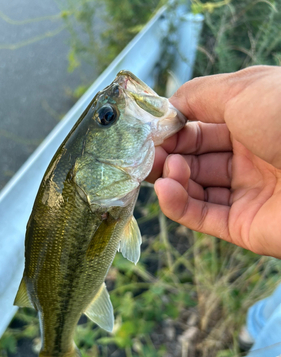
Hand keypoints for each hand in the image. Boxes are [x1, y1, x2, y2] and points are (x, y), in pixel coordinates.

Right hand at [147, 65, 280, 258]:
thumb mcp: (243, 90)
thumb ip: (199, 95)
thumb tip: (168, 106)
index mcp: (253, 122)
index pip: (202, 127)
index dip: (174, 129)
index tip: (150, 131)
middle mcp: (250, 157)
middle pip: (196, 159)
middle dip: (168, 155)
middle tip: (145, 155)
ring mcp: (247, 193)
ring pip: (196, 188)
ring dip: (173, 178)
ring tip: (161, 171)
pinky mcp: (243, 226)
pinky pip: (203, 216)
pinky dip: (178, 205)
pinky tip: (165, 190)